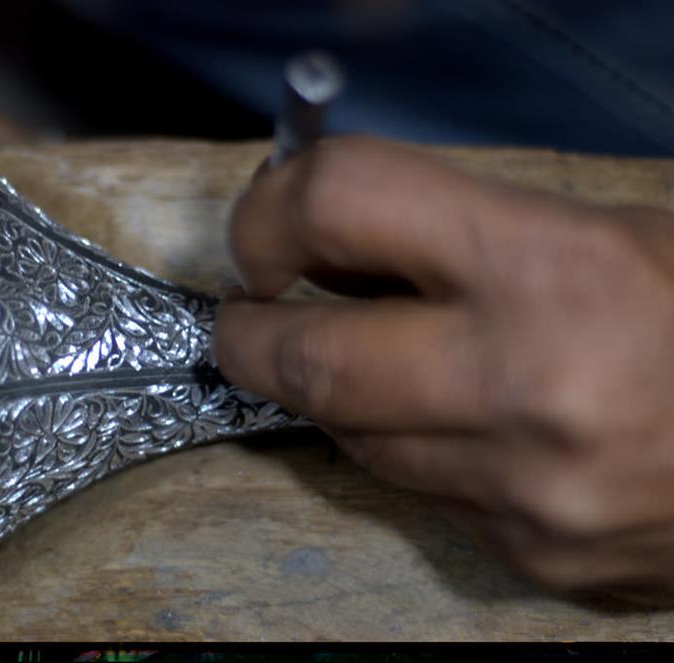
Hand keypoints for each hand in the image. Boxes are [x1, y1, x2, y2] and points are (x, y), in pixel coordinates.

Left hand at [213, 135, 673, 601]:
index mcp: (555, 263)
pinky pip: (420, 493)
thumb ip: (452, 232)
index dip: (272, 209)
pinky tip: (446, 420)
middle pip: (308, 357)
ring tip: (351, 357)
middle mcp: (531, 385)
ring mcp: (528, 491)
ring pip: (352, 441)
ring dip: (326, 393)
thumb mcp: (591, 228)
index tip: (263, 232)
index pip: (344, 204)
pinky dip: (405, 448)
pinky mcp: (534, 557)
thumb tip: (330, 246)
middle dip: (250, 334)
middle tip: (245, 316)